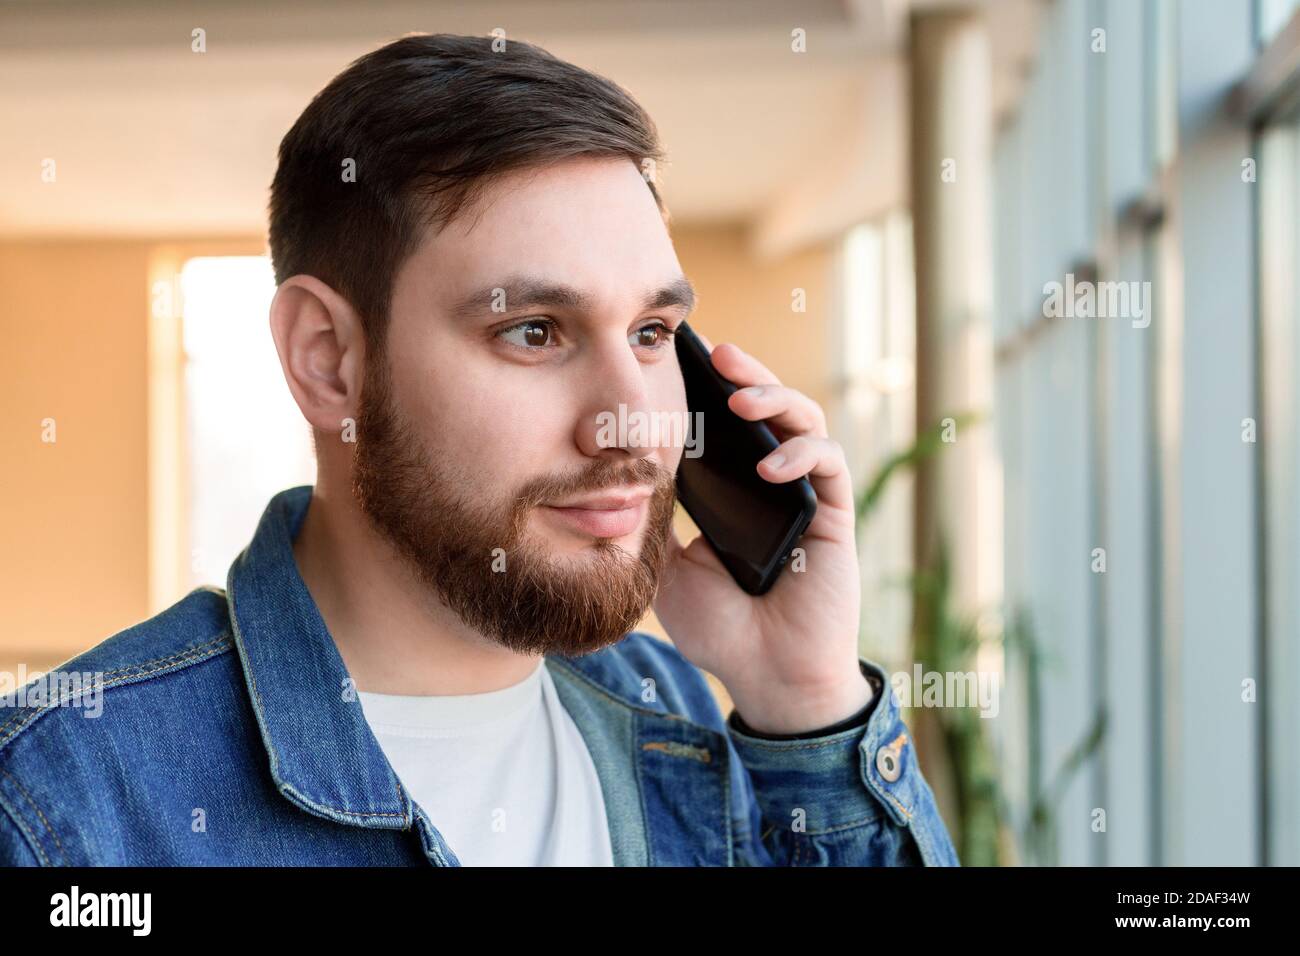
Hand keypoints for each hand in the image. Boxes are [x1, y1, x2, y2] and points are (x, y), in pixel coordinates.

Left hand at [653, 338, 871, 734]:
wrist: (766, 675)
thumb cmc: (721, 628)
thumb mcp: (666, 567)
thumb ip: (655, 522)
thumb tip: (620, 477)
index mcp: (734, 492)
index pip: (725, 427)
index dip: (709, 391)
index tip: (681, 360)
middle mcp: (772, 485)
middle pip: (767, 410)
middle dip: (746, 375)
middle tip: (720, 354)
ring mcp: (806, 495)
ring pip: (803, 421)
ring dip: (774, 399)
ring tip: (741, 399)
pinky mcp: (836, 514)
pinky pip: (829, 463)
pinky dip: (802, 453)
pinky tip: (771, 468)